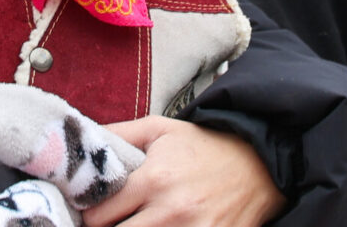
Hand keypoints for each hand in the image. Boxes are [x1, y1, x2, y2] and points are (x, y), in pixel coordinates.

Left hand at [83, 117, 284, 226]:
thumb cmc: (206, 147)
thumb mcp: (161, 129)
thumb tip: (86, 143)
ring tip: (141, 222)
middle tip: (115, 220)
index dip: (91, 215)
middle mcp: (171, 211)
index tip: (95, 211)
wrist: (259, 164)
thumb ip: (120, 133)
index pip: (98, 216)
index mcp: (153, 180)